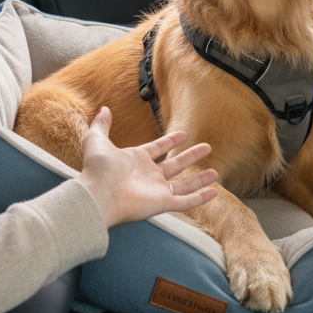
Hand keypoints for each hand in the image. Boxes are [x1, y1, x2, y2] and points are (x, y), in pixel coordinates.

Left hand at [75, 107, 218, 226]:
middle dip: (191, 156)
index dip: (171, 141)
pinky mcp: (163, 203)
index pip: (158, 148)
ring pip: (184, 184)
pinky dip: (200, 198)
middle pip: (175, 165)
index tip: (183, 134)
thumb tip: (104, 109)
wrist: (98, 194)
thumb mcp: (97, 139)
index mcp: (136, 160)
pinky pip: (186, 202)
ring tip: (215, 172)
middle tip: (207, 147)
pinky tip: (213, 193)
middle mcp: (149, 176)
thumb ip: (102, 124)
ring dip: (200, 179)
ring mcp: (157, 190)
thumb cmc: (97, 169)